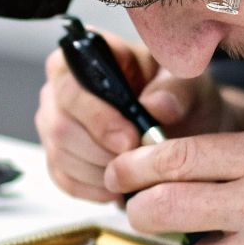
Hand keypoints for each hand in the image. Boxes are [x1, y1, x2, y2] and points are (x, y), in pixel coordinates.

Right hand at [34, 30, 230, 201]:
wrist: (186, 125)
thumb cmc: (179, 95)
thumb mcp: (188, 83)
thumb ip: (175, 89)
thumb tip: (156, 106)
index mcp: (87, 55)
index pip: (71, 85)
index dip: (97, 116)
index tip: (130, 138)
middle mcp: (61, 87)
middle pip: (60, 126)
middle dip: (101, 151)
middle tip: (137, 162)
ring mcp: (54, 122)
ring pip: (61, 155)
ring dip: (101, 172)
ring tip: (135, 172)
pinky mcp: (58, 155)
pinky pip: (64, 180)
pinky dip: (95, 189)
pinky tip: (121, 184)